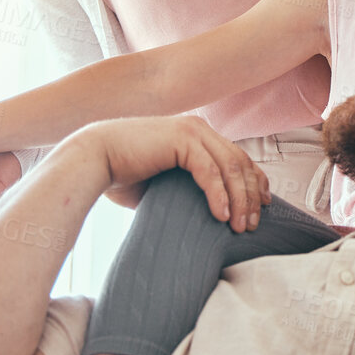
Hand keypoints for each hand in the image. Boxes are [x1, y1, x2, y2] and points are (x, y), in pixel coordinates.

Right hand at [72, 115, 272, 232]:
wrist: (92, 160)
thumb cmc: (123, 175)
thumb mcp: (165, 183)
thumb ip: (188, 189)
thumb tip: (209, 214)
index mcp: (197, 135)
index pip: (238, 158)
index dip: (254, 182)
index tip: (262, 206)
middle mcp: (198, 129)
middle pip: (241, 163)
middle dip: (251, 196)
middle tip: (253, 224)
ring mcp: (191, 131)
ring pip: (230, 167)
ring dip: (240, 199)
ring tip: (240, 226)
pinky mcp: (180, 139)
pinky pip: (209, 171)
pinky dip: (219, 194)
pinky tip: (221, 215)